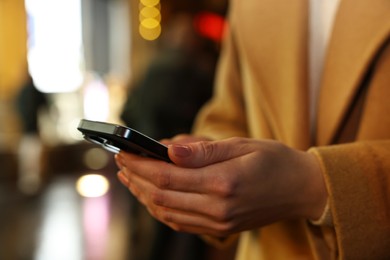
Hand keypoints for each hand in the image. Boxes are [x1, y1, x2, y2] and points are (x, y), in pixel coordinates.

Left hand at [115, 137, 326, 236]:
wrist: (302, 190)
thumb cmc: (276, 161)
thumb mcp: (243, 145)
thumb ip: (203, 151)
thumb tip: (168, 150)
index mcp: (224, 183)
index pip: (167, 176)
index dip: (140, 165)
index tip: (124, 152)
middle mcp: (218, 208)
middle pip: (161, 196)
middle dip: (136, 178)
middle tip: (121, 162)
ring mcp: (219, 223)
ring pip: (167, 212)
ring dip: (144, 195)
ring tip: (130, 178)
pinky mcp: (220, 229)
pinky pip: (180, 223)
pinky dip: (160, 209)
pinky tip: (152, 196)